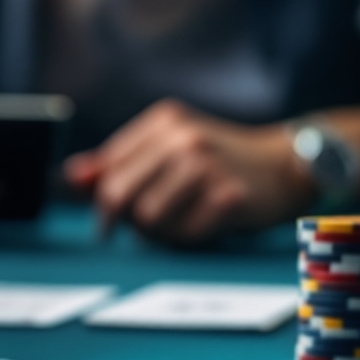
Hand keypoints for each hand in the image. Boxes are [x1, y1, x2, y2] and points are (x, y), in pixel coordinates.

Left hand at [65, 100, 315, 245]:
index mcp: (164, 121)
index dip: (101, 200)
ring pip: (147, 218)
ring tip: (174, 225)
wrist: (286, 165)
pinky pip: (182, 235)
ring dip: (156, 232)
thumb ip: (122, 161)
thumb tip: (73, 177)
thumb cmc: (219, 160)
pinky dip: (185, 239)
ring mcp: (207, 166)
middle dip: (117, 220)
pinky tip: (201, 226)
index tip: (107, 221)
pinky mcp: (229, 196)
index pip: (108, 168)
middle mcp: (183, 138)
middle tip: (125, 234)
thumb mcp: (171, 147)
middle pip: (119, 194)